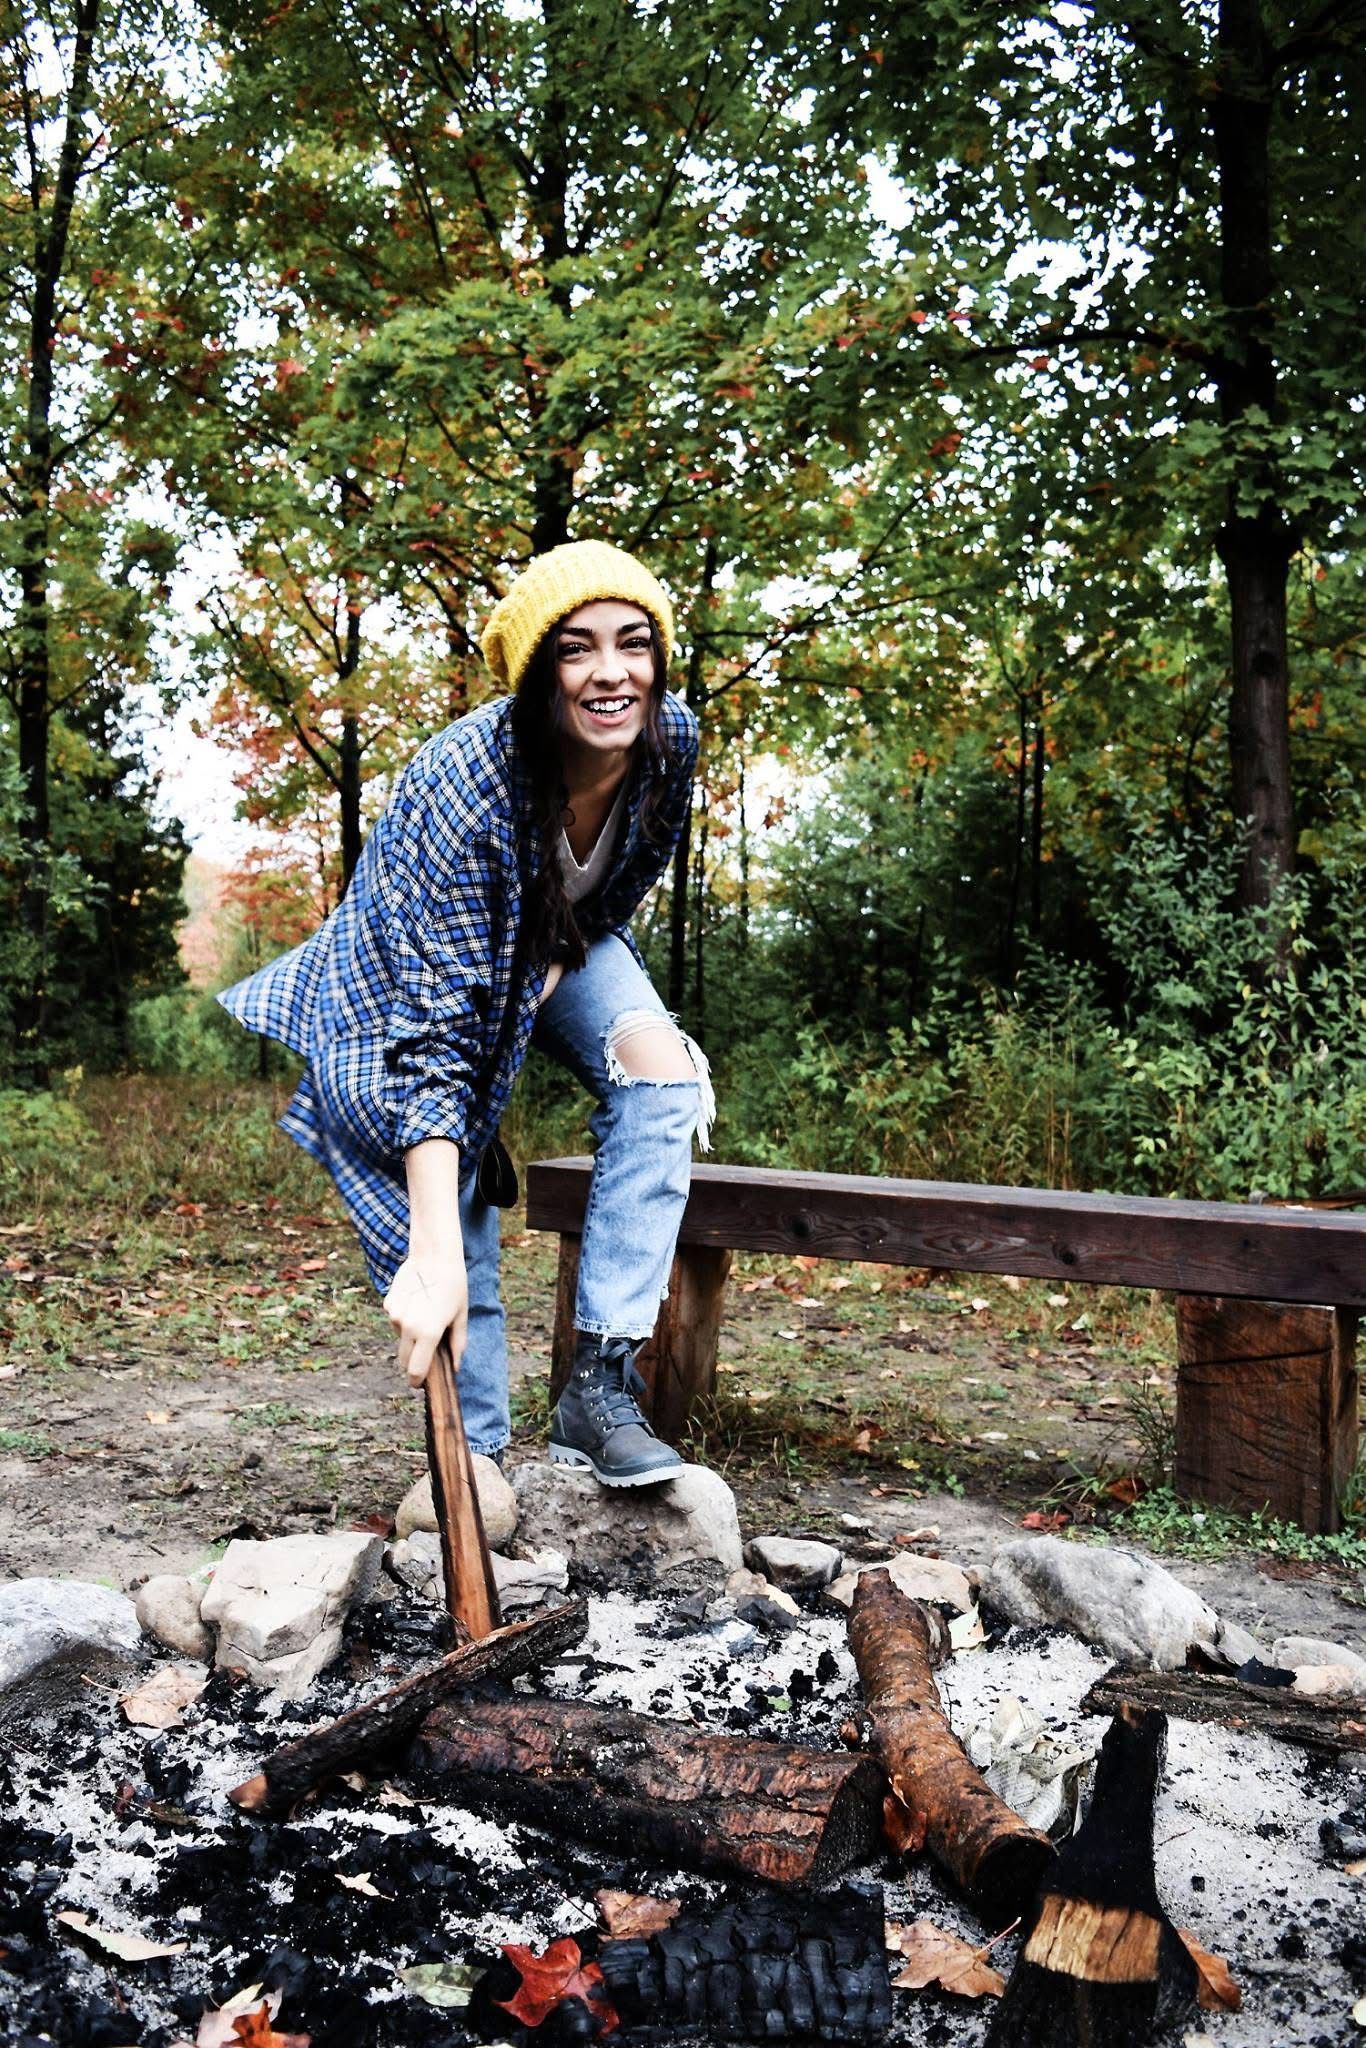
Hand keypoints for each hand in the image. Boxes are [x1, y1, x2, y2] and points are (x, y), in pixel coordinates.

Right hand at [383, 1252, 467, 1389]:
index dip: (417, 1380)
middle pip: (404, 1358)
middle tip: (427, 1349)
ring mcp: (395, 1315)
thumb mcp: (461, 1316)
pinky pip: (395, 1319)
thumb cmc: (454, 1286)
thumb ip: (457, 1344)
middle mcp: (408, 1327)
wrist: (435, 1255)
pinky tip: (416, 1301)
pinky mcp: (389, 1303)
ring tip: (426, 1313)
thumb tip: (455, 1367)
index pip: (416, 1370)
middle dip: (413, 1360)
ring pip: (400, 1337)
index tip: (420, 1382)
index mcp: (429, 1333)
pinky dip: (404, 1317)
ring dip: (410, 1335)